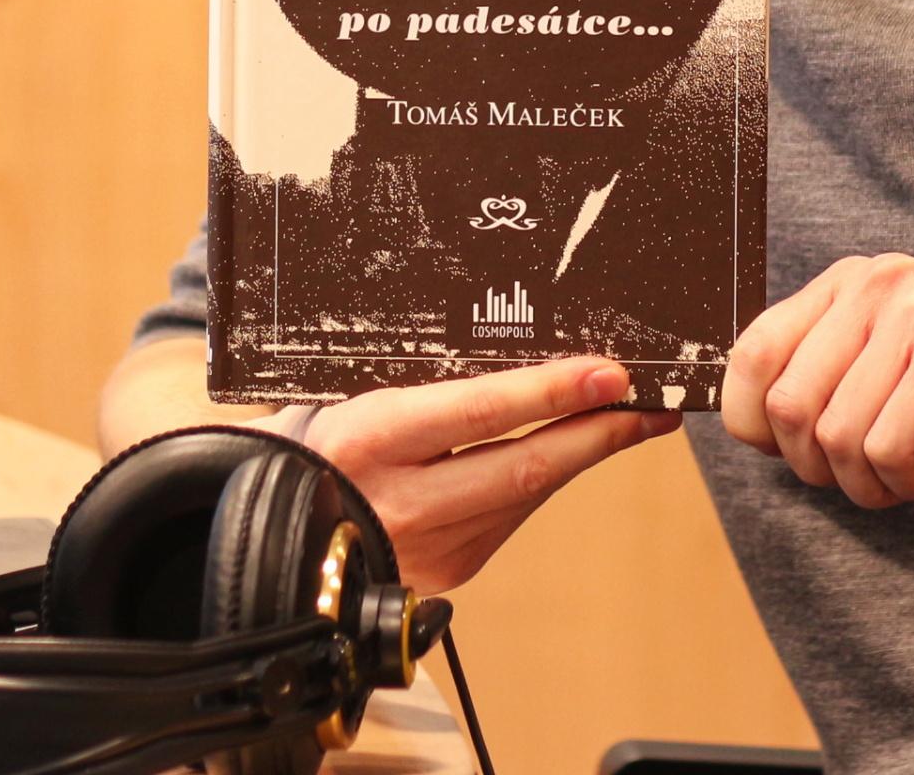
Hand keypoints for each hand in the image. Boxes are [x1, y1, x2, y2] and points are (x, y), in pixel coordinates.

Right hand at [292, 357, 679, 592]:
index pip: (480, 412)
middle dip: (600, 432)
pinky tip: (571, 453)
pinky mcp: (447, 574)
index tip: (609, 373)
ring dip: (584, 456)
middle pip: (525, 465)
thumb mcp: (335, 399)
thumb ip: (406, 379)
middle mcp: (402, 500)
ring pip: (526, 494)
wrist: (259, 546)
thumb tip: (494, 339)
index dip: (552, 392)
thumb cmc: (301, 451)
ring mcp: (428, 547)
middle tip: (654, 404)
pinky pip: (509, 517)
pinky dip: (543, 481)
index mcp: (370, 439)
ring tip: (636, 420)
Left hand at [723, 254, 913, 511]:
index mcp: (851, 283)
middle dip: (823, 467)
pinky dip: (910, 483)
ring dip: (872, 480)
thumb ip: (806, 389)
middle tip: (882, 466)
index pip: (748, 357)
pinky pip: (883, 450)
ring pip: (831, 436)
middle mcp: (878, 280)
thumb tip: (729, 413)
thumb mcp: (870, 399)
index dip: (763, 429)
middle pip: (785, 406)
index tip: (817, 450)